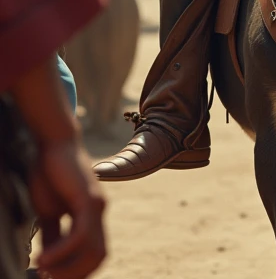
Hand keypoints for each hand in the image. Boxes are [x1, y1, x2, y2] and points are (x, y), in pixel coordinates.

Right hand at [30, 137, 106, 278]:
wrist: (53, 143)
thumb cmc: (50, 173)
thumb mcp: (49, 211)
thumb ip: (53, 234)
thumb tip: (49, 260)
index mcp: (93, 215)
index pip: (94, 254)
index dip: (76, 271)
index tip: (52, 277)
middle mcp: (100, 212)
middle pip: (98, 257)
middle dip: (75, 274)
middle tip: (48, 277)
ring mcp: (96, 204)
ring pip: (94, 251)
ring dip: (68, 267)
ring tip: (43, 268)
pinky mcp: (87, 198)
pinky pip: (81, 235)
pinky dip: (63, 251)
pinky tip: (44, 256)